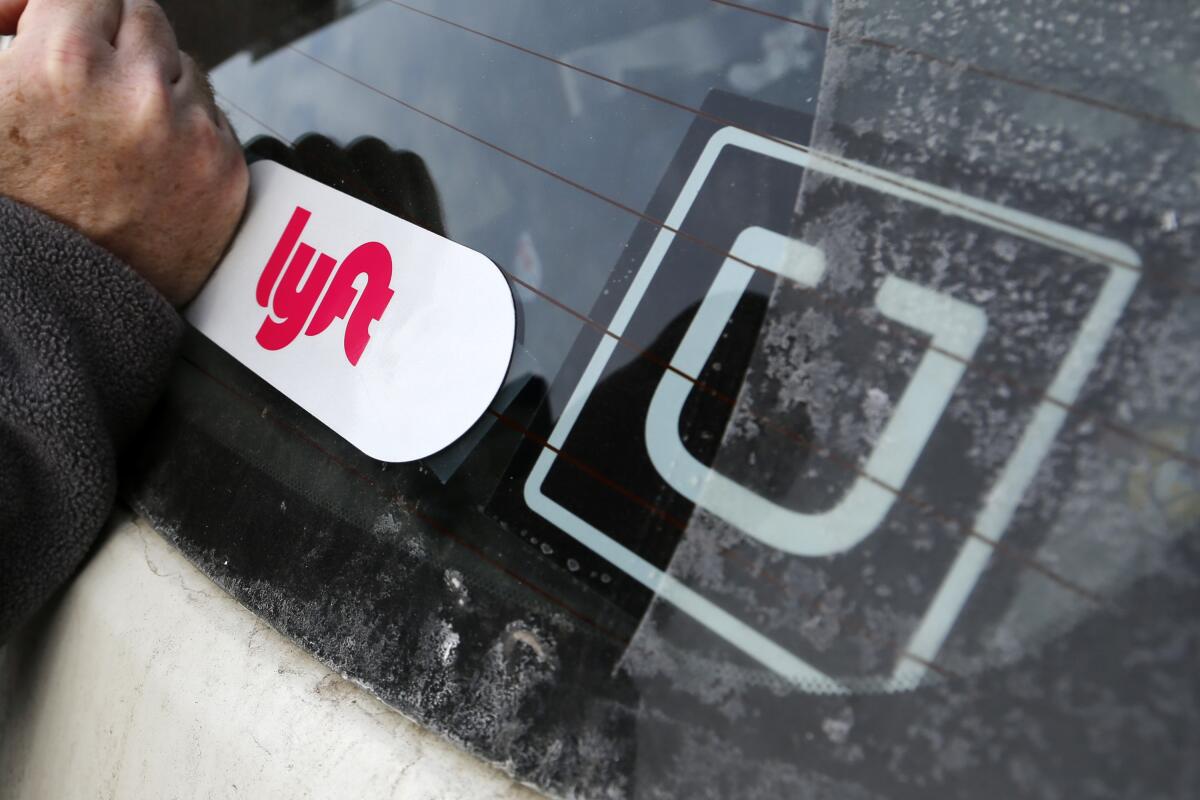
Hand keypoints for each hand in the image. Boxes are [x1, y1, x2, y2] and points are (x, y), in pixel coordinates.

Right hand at [0, 0, 247, 305]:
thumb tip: (25, 7)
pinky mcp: (228, 176)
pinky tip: (146, 168)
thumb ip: (6, 22)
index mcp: (66, 60)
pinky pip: (214, 121)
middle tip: (85, 92)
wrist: (49, 302)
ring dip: (154, 87)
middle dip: (114, 45)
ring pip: (186, 69)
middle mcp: (142, 93)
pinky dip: (185, 134)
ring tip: (112, 139)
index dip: (68, 17)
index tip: (55, 42)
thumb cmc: (9, 203)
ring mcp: (193, 137)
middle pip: (145, 19)